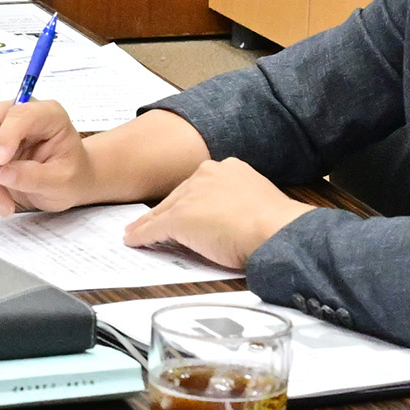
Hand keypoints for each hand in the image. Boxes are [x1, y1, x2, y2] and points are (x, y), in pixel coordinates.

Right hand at [0, 100, 90, 212]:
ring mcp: (1, 127)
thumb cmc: (71, 176)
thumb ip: (35, 176)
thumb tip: (2, 174)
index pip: (20, 114)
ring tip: (3, 204)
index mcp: (48, 114)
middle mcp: (20, 113)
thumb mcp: (62, 182)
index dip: (6, 136)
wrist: (66, 183)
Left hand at [123, 156, 314, 272]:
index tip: (184, 209)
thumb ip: (239, 203)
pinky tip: (133, 240)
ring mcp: (192, 195)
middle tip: (151, 222)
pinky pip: (154, 228)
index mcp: (228, 168)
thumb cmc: (276, 224)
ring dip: (148, 224)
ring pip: (163, 211)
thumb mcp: (257, 202)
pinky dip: (142, 236)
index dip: (188, 201)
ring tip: (136, 232)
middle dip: (165, 211)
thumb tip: (235, 217)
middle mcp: (207, 174)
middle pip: (177, 196)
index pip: (199, 186)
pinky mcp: (180, 218)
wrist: (276, 231)